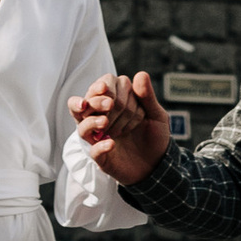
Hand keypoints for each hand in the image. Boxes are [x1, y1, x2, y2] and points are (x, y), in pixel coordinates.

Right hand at [72, 70, 172, 186]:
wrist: (158, 165)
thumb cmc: (155, 137)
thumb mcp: (156, 115)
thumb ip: (147, 97)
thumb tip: (141, 74)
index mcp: (114, 104)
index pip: (101, 87)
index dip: (104, 86)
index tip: (107, 88)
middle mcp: (102, 119)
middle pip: (86, 104)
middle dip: (96, 101)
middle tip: (110, 104)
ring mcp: (99, 138)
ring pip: (82, 126)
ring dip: (91, 121)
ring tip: (105, 122)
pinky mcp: (102, 157)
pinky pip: (93, 151)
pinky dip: (100, 147)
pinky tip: (111, 144)